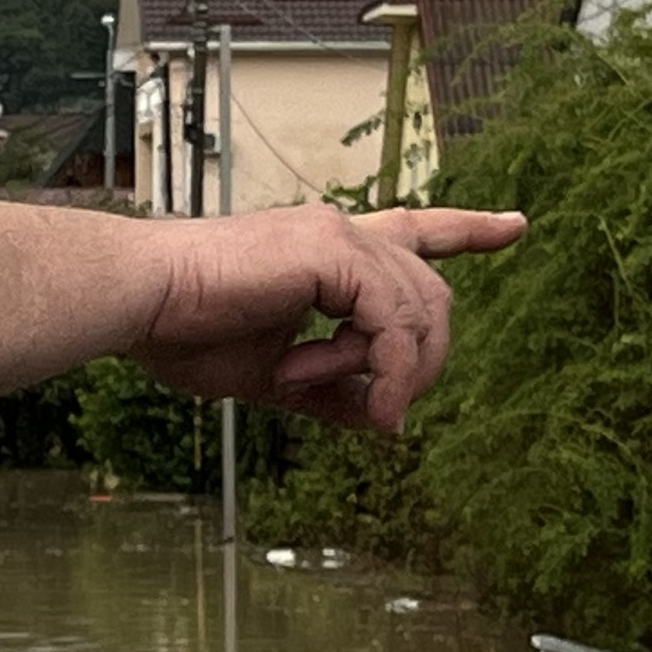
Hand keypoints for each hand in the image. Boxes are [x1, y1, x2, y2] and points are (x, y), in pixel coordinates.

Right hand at [126, 204, 524, 432]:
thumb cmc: (180, 332)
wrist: (135, 302)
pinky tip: (338, 389)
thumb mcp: (272, 377)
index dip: (467, 231)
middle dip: (420, 361)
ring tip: (325, 395)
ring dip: (388, 371)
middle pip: (432, 295)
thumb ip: (333, 393)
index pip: (413, 232)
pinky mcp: (330, 251)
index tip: (516, 226)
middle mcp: (339, 233)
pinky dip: (381, 366)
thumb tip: (387, 424)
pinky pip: (393, 319)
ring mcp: (337, 236)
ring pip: (420, 310)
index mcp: (324, 252)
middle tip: (376, 413)